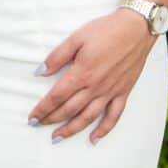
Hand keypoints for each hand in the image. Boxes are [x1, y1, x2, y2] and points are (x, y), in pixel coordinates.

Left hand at [27, 8, 157, 145]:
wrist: (136, 29)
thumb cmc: (105, 30)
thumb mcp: (77, 38)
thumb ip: (57, 56)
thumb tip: (40, 72)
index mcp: (81, 73)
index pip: (57, 96)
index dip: (43, 108)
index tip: (32, 117)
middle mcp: (95, 87)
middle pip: (69, 109)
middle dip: (51, 119)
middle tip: (38, 125)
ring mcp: (110, 92)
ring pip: (88, 117)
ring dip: (71, 129)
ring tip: (58, 137)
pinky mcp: (123, 93)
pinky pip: (113, 116)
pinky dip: (103, 130)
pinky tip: (94, 138)